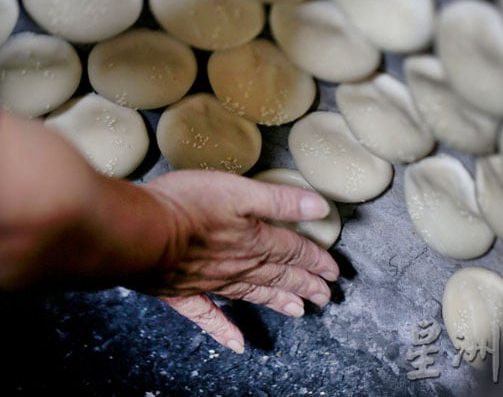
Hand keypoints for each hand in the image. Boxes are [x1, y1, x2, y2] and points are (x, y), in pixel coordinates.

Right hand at [141, 170, 339, 353]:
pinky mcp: (182, 293)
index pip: (294, 251)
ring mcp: (211, 283)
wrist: (137, 233)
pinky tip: (237, 344)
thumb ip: (280, 200)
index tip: (333, 271)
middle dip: (305, 284)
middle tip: (325, 296)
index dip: (316, 259)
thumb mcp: (240, 190)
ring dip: (279, 302)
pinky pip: (209, 317)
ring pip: (254, 295)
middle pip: (280, 276)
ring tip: (299, 311)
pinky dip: (224, 330)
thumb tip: (319, 206)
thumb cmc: (185, 206)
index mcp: (255, 240)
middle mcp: (239, 266)